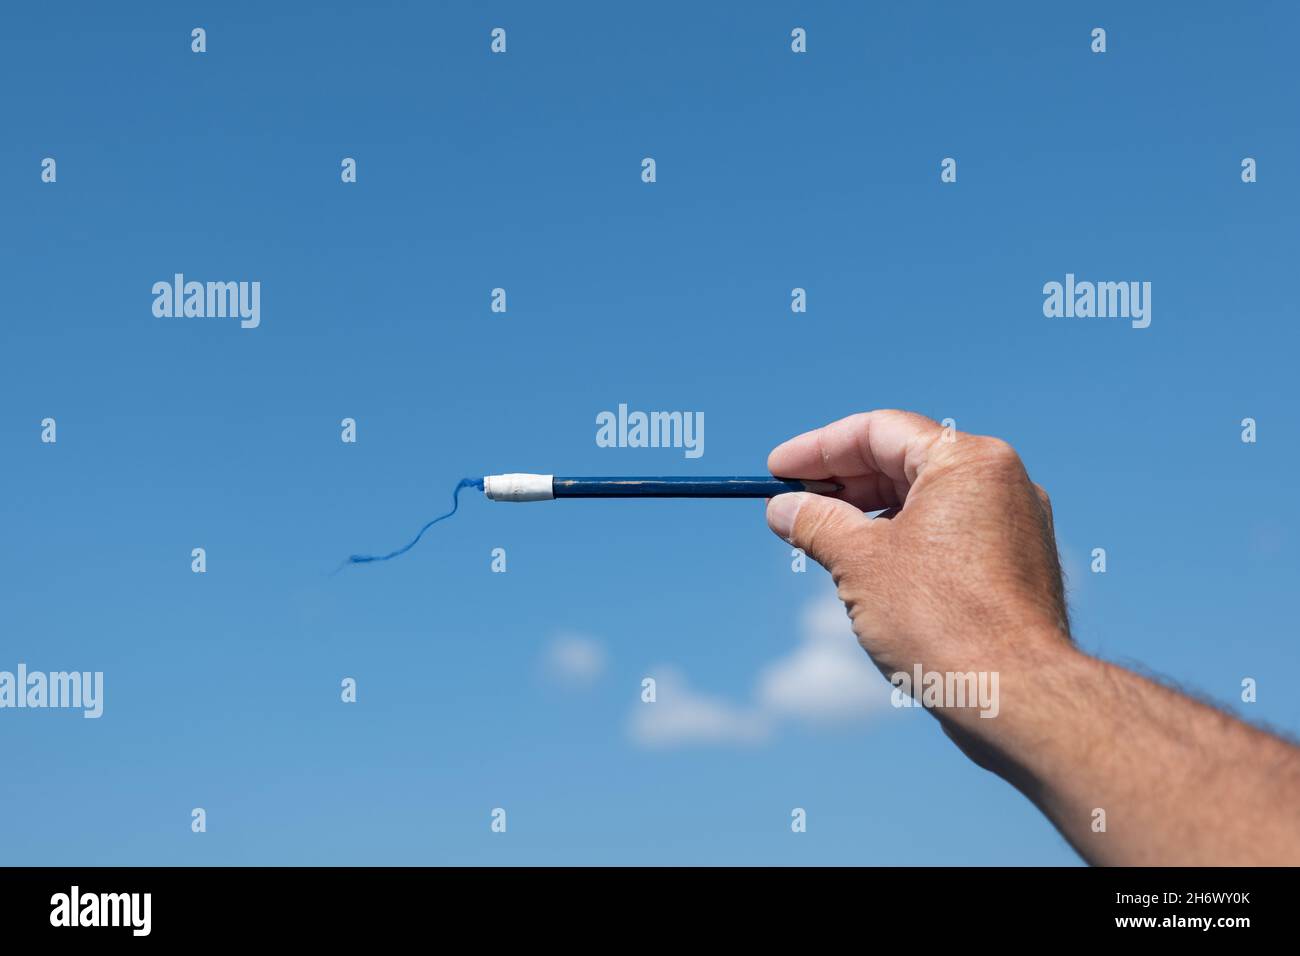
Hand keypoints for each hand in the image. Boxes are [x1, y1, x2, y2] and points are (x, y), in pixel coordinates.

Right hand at [766, 410, 1072, 702]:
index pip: (878, 431)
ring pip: (925, 501)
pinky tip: (866, 571)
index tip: (776, 471)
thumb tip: (782, 508)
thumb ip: (816, 522)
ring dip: (867, 514)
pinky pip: (947, 534)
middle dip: (840, 483)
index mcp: (967, 461)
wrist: (1015, 696)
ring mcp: (1014, 524)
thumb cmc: (939, 620)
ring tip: (819, 540)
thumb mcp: (859, 561)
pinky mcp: (1015, 565)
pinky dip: (901, 540)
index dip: (818, 449)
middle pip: (903, 461)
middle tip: (790, 505)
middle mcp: (1000, 481)